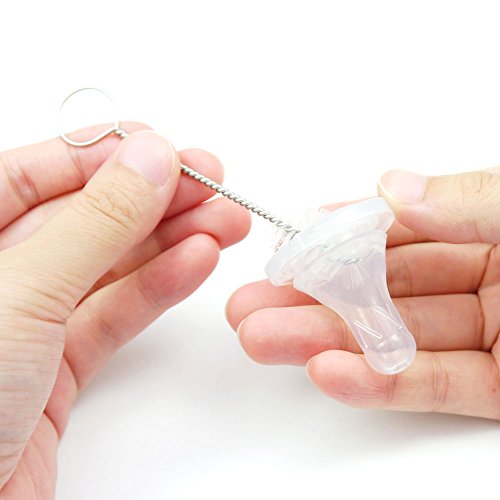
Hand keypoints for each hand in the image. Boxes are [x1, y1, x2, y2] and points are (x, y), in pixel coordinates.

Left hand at [0, 125, 249, 496]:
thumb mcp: (24, 292)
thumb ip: (95, 222)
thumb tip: (150, 159)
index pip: (37, 173)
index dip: (105, 154)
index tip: (166, 149)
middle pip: (87, 217)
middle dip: (156, 198)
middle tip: (212, 184)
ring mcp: (31, 320)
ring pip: (111, 265)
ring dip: (172, 241)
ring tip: (225, 223)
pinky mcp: (61, 366)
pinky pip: (116, 313)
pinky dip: (160, 287)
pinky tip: (197, 261)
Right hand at [227, 168, 498, 419]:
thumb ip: (468, 201)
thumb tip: (391, 189)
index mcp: (492, 231)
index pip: (400, 234)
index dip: (340, 238)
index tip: (290, 246)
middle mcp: (488, 283)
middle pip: (383, 290)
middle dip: (313, 298)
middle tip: (253, 304)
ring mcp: (494, 339)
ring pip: (396, 340)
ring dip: (327, 343)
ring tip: (263, 339)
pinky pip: (437, 387)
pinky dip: (380, 384)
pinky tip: (328, 373)